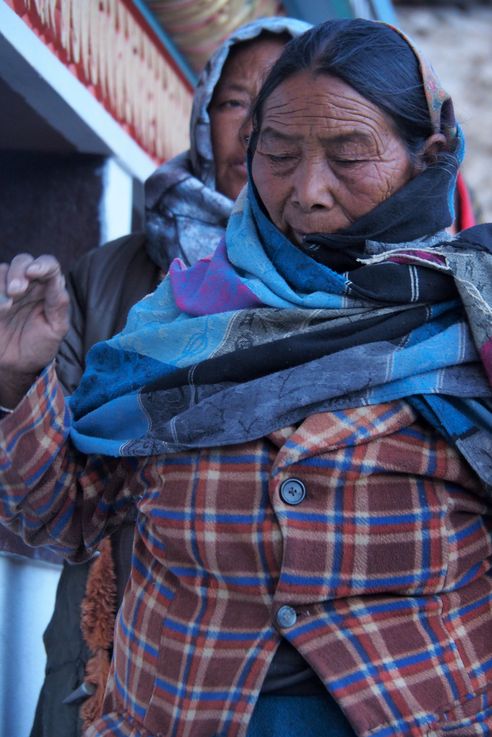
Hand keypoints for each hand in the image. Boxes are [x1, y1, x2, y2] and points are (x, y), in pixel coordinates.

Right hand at [0, 253, 69, 405]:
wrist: (18, 365)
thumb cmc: (40, 345)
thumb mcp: (56, 328)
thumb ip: (58, 304)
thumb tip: (56, 279)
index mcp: (48, 289)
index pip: (49, 266)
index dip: (43, 264)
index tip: (33, 272)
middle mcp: (28, 284)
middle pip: (23, 261)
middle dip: (18, 271)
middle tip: (16, 291)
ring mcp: (7, 290)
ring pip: (2, 270)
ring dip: (3, 282)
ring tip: (6, 306)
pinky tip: (0, 308)